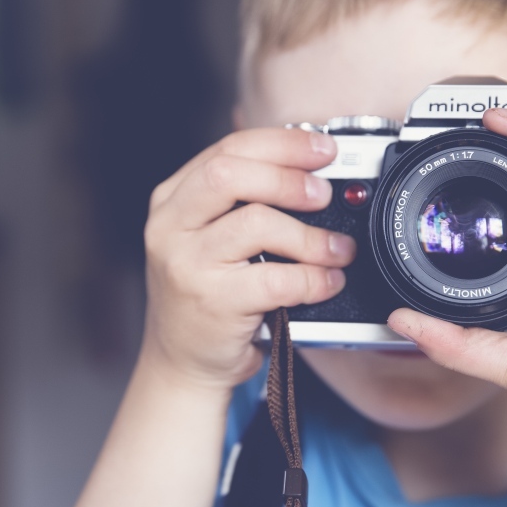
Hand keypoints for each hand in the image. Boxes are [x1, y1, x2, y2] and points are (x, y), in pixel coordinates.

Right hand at [139, 127, 356, 389]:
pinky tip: (327, 282)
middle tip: (324, 194)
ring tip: (336, 248)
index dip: (281, 143)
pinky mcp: (212, 302)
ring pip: (257, 223)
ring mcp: (187, 265)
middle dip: (288, 177)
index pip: (227, 150)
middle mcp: (171, 227)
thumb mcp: (207, 238)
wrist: (181, 362)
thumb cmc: (205, 295)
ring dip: (310, 235)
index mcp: (172, 200)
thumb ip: (241, 202)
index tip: (322, 148)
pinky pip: (275, 278)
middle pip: (230, 174)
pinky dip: (312, 278)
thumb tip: (309, 170)